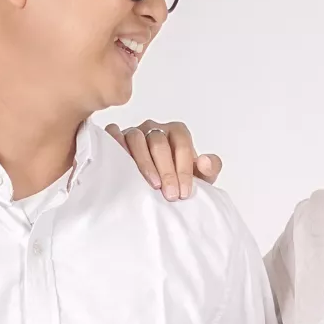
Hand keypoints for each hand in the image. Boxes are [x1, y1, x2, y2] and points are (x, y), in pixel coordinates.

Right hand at [104, 119, 222, 200]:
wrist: (157, 187)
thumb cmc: (178, 180)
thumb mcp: (199, 178)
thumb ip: (210, 168)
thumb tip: (206, 161)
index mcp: (176, 132)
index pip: (181, 143)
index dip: (184, 169)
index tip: (184, 192)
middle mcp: (154, 128)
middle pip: (159, 143)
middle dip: (167, 171)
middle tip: (170, 195)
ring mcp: (134, 132)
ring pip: (136, 139)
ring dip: (145, 164)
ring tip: (153, 185)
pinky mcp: (116, 137)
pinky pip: (113, 136)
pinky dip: (116, 148)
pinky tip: (123, 168)